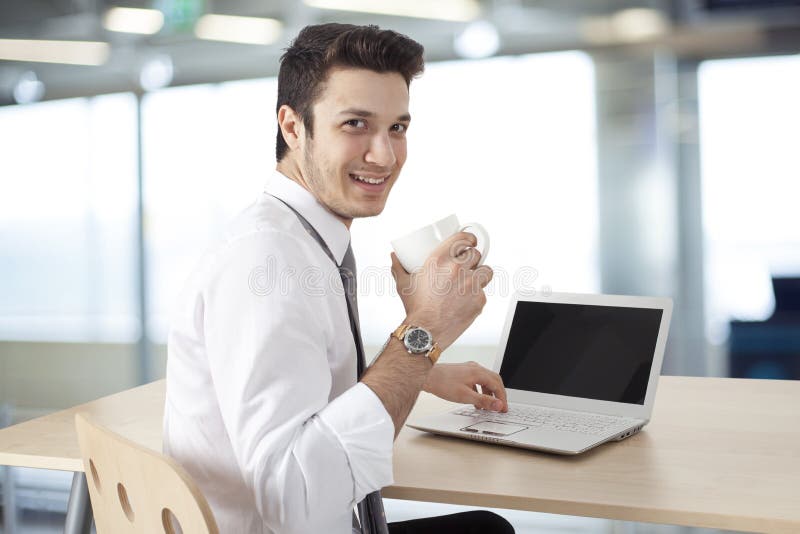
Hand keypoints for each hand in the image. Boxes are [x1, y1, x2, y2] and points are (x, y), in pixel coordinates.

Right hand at [390, 232, 492, 349]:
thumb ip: (399, 267)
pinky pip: (483, 292)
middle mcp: (457, 269)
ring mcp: (470, 284)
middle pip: (476, 254)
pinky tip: (466, 301)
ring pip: (486, 271)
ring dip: (480, 274)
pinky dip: (477, 295)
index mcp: (440, 260)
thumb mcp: (404, 284)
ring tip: (472, 281)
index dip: (469, 238)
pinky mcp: (479, 300)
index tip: (470, 241)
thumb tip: (395, 257)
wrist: (425, 332)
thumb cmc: (416, 308)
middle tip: (466, 266)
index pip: (462, 239)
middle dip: (472, 259)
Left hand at [423, 362, 507, 411]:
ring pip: (485, 381)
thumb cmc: (443, 383)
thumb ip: (483, 401)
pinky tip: (476, 400)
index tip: (503, 408)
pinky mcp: (463, 372)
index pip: (497, 385)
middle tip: (500, 406)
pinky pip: (477, 381)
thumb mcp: (465, 396)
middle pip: (494, 381)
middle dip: (498, 394)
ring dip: (489, 393)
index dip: (502, 398)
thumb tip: (498, 405)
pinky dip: (480, 391)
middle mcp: (475, 368)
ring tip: (488, 406)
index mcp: (478, 372)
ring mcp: (469, 369)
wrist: (427, 376)